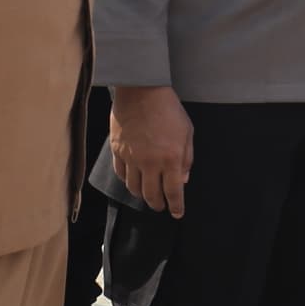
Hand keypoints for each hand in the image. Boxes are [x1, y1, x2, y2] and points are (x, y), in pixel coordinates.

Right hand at [108, 84, 194, 216]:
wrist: (141, 91)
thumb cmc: (168, 110)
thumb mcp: (187, 133)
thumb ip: (186, 158)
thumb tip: (183, 180)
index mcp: (171, 159)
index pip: (174, 192)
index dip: (176, 206)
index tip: (177, 214)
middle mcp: (150, 163)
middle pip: (151, 195)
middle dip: (158, 204)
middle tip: (161, 207)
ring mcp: (131, 158)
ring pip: (134, 188)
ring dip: (142, 196)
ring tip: (147, 196)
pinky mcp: (117, 151)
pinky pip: (121, 174)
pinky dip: (127, 182)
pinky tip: (132, 181)